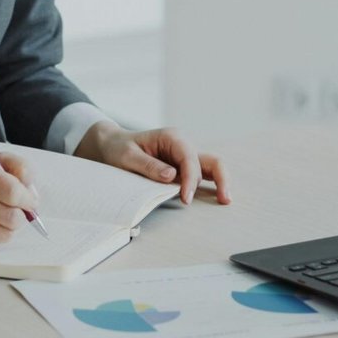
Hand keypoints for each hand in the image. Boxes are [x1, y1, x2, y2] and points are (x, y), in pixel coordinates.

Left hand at [75, 121, 230, 204]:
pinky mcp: (183, 167)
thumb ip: (149, 165)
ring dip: (220, 182)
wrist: (113, 145)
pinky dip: (211, 185)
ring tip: (225, 200)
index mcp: (171, 137)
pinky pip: (202, 174)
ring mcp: (184, 156)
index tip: (186, 198)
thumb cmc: (119, 148)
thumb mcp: (127, 157)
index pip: (189, 158)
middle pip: (210, 160)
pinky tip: (216, 197)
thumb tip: (172, 176)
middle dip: (220, 179)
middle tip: (223, 199)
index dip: (191, 179)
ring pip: (211, 166)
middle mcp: (182, 145)